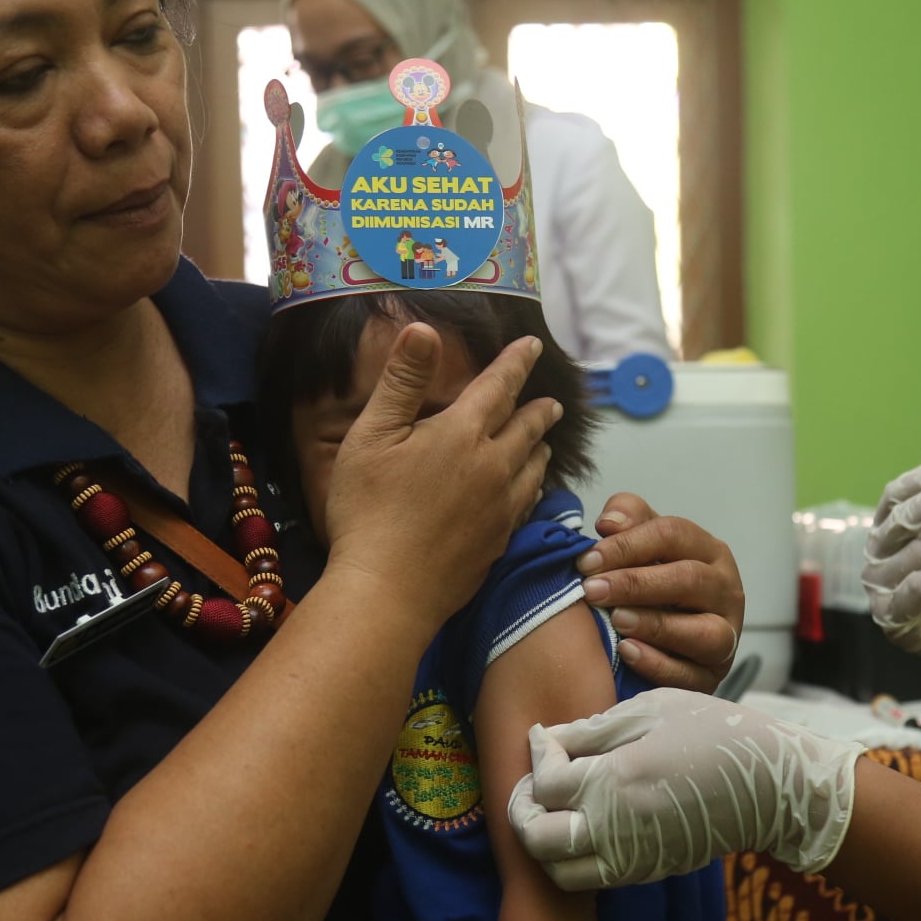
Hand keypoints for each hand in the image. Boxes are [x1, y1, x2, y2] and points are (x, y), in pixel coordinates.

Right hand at [325, 325, 559, 625]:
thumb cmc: (368, 510)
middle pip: (528, 427)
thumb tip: (424, 330)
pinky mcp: (500, 541)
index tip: (533, 345)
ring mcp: (501, 507)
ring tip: (543, 440)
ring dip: (540, 447)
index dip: (517, 362)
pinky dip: (533, 486)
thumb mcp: (372, 436)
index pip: (500, 385)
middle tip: (552, 401)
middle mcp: (493, 465)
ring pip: (534, 466)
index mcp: (462, 433)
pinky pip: (528, 503)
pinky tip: (527, 490)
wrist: (388, 591)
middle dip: (539, 408)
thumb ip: (402, 380)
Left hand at [507, 689, 862, 889]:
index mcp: (614, 781)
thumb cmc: (715, 733)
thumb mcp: (652, 710)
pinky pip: (591, 879)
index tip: (544, 736)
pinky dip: (572, 858)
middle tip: (531, 782)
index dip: (537, 755)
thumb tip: (550, 737)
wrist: (769, 786)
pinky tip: (582, 824)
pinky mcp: (646, 872)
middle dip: (522, 808)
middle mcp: (615, 829)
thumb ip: (594, 728)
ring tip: (550, 809)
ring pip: (558, 870)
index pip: (546, 782)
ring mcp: (632, 858)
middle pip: (536, 838)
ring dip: (542, 841)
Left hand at [576, 494, 743, 692]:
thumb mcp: (644, 543)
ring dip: (655, 624)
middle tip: (592, 590)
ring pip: (702, 630)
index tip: (586, 561)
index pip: (673, 535)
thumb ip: (628, 519)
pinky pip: (691, 673)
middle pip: (689, 578)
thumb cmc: (653, 582)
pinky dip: (659, 664)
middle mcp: (726, 590)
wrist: (672, 639)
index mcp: (709, 551)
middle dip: (635, 583)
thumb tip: (609, 523)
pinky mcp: (712, 674)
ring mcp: (726, 634)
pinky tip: (627, 652)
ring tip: (616, 620)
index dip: (627, 545)